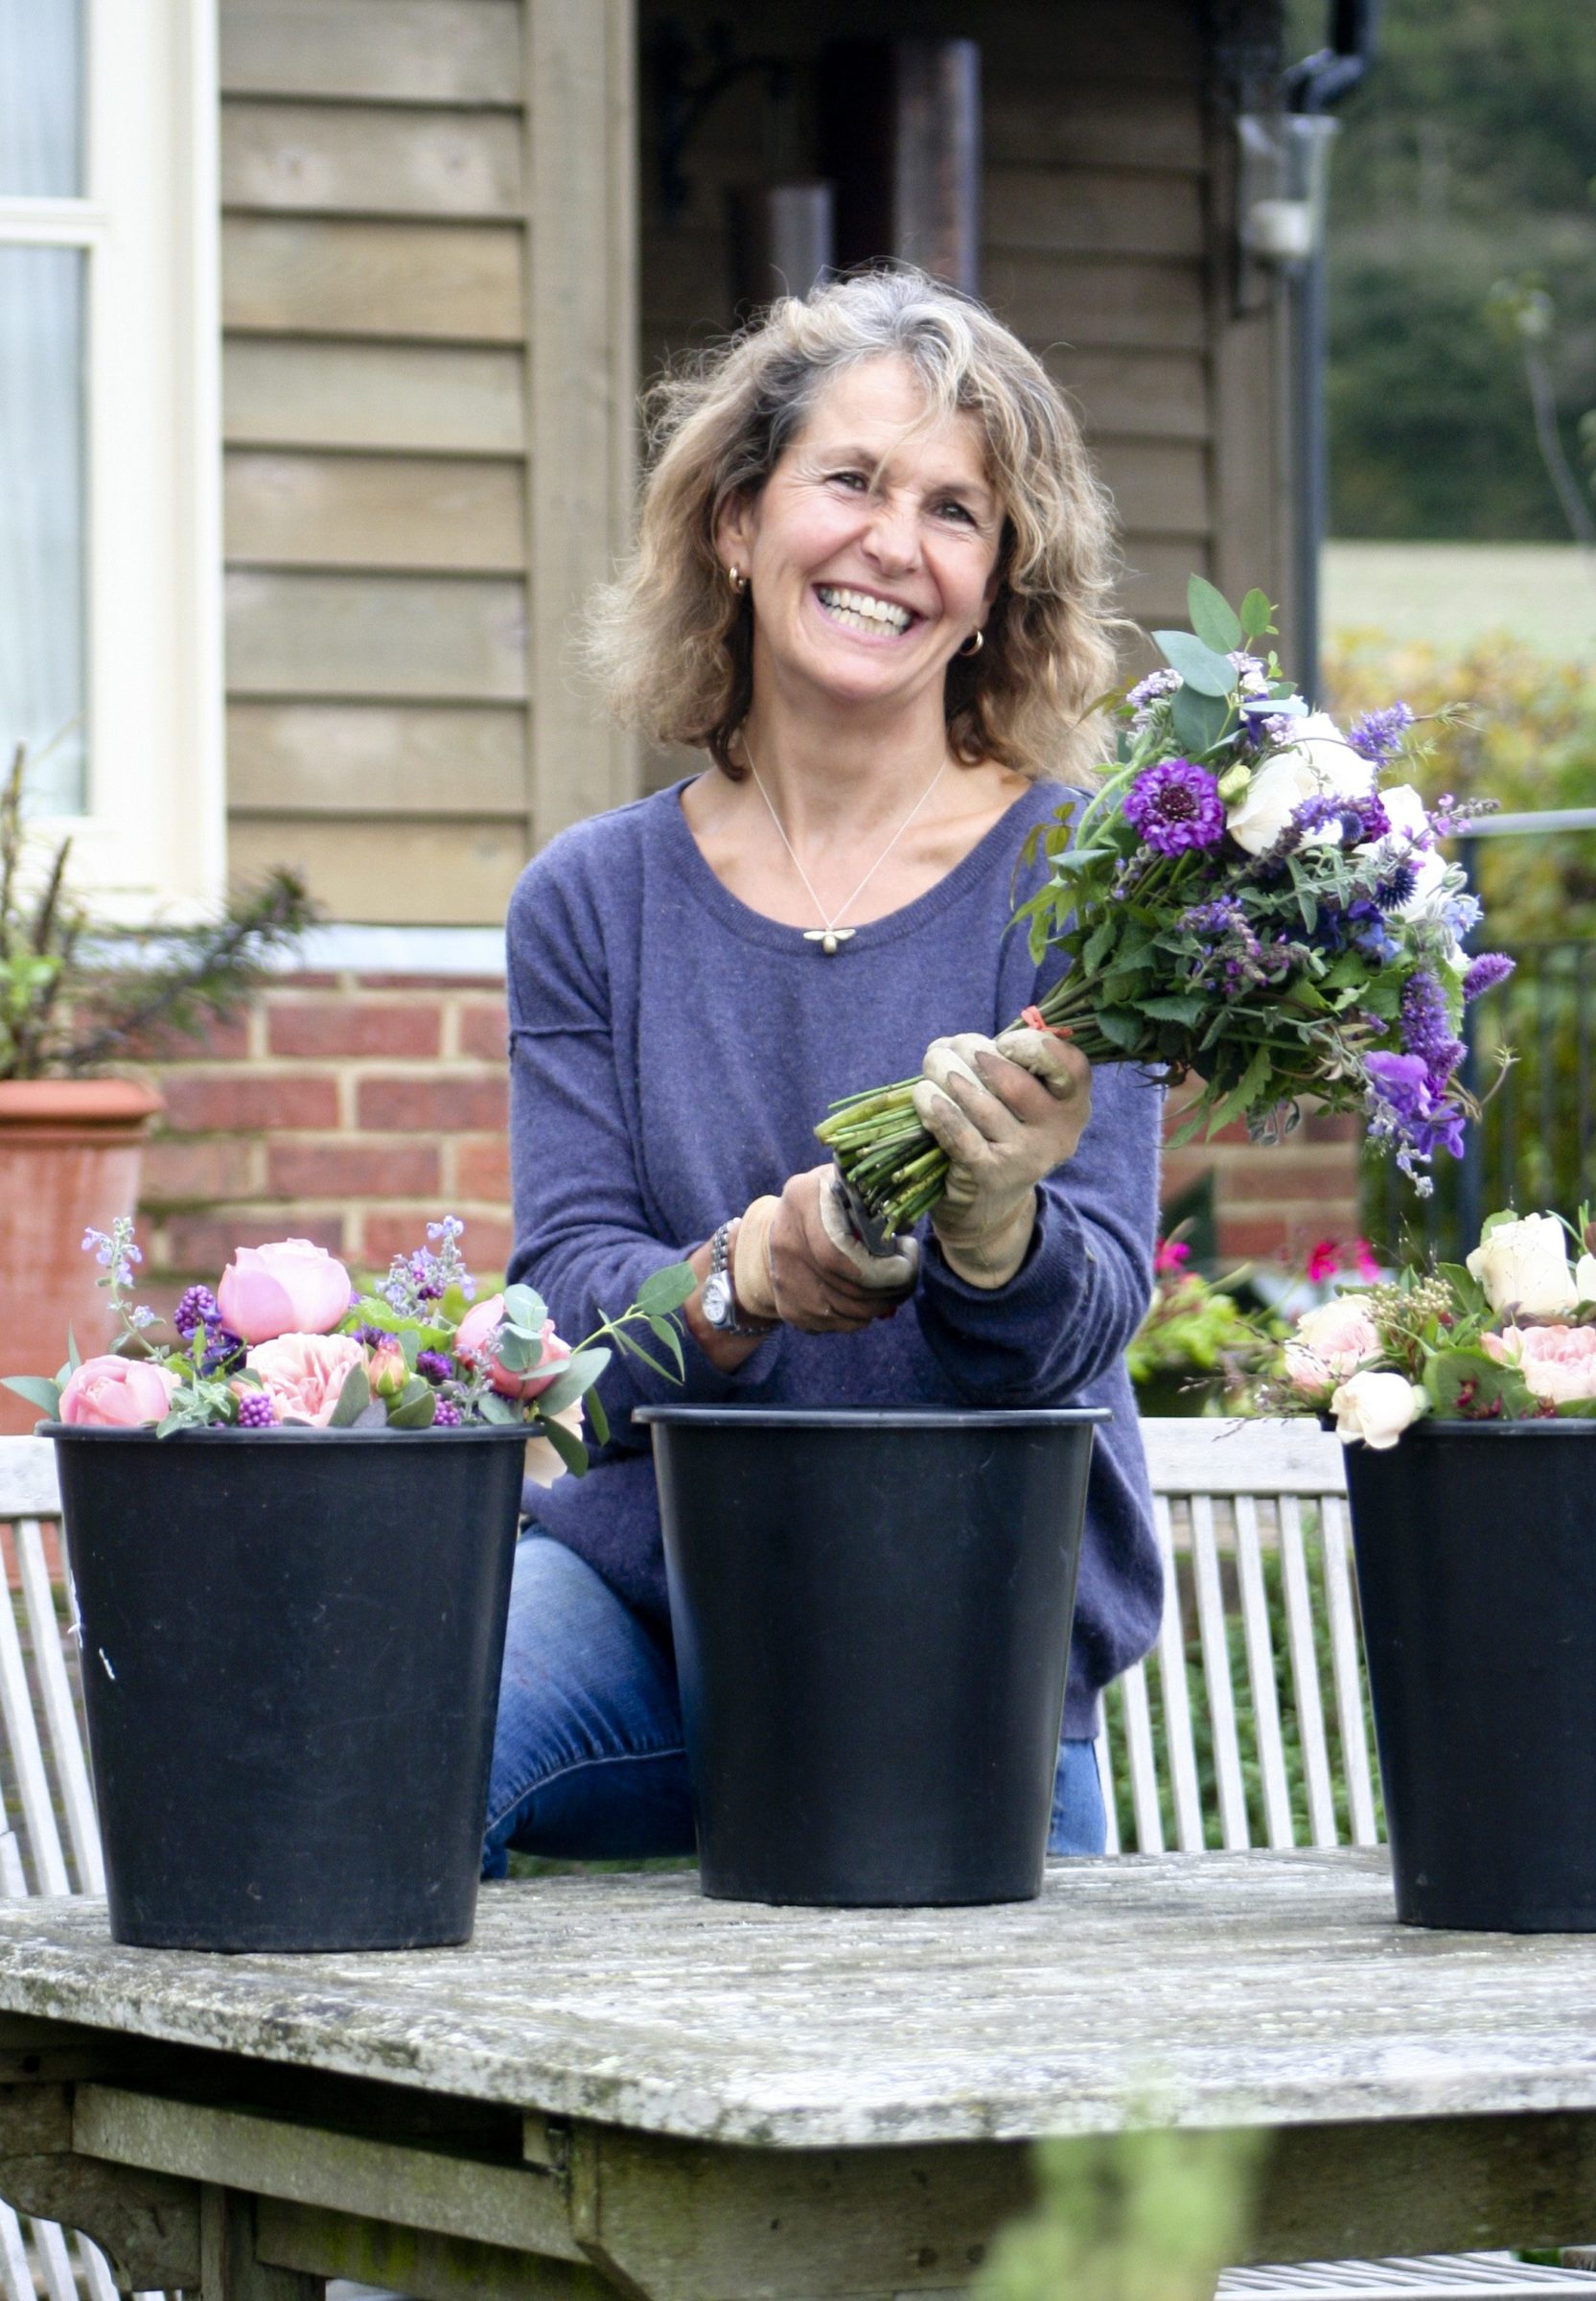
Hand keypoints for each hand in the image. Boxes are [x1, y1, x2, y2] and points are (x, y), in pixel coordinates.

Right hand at [736, 1168, 918, 1333]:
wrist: (776, 1231)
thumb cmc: (829, 1203)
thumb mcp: (849, 1183)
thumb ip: (875, 1193)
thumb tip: (905, 1221)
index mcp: (803, 1200)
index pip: (839, 1254)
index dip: (882, 1268)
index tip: (908, 1254)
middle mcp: (786, 1243)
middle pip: (851, 1288)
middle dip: (893, 1286)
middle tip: (908, 1272)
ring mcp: (784, 1282)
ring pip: (851, 1312)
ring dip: (883, 1302)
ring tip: (892, 1281)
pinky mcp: (790, 1309)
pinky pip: (841, 1324)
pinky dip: (864, 1315)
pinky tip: (868, 1295)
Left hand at [911, 1024, 1090, 1287]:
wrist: (988, 1207)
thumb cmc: (1001, 1135)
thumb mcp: (1022, 1104)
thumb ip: (1010, 1067)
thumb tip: (959, 1044)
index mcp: (1073, 1107)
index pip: (1071, 1068)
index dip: (1037, 1046)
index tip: (1003, 1041)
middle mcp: (1057, 1133)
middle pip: (1016, 1082)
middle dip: (973, 1054)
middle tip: (947, 1049)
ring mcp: (1026, 1157)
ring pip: (983, 1104)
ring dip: (948, 1077)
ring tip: (931, 1068)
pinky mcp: (992, 1174)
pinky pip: (961, 1134)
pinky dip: (939, 1111)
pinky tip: (924, 1096)